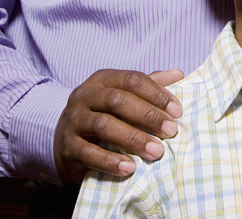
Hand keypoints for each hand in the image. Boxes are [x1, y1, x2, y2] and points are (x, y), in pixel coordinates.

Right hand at [53, 68, 184, 182]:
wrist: (63, 140)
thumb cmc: (102, 114)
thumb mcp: (122, 96)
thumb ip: (149, 85)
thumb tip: (178, 74)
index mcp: (102, 80)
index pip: (132, 80)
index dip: (156, 94)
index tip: (177, 111)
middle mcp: (85, 96)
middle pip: (118, 100)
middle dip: (148, 115)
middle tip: (171, 131)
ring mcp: (73, 120)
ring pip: (104, 125)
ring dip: (133, 139)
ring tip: (156, 151)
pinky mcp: (66, 146)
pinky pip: (88, 152)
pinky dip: (110, 161)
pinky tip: (130, 168)